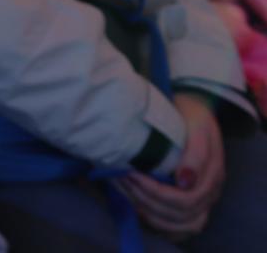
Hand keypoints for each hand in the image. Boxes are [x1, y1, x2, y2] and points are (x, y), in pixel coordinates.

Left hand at [115, 93, 224, 239]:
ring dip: (148, 210)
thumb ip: (196, 153)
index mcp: (212, 174)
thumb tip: (185, 182)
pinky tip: (135, 203)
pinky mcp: (187, 201)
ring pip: (176, 223)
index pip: (185, 200)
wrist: (190, 110)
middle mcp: (208, 192)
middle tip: (122, 179)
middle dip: (147, 199)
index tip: (130, 174)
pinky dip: (153, 217)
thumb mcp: (198, 124)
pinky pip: (174, 223)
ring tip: (125, 189)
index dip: (155, 191)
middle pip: (179, 214)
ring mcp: (200, 199)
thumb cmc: (191, 114)